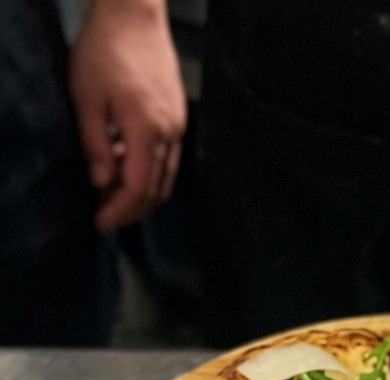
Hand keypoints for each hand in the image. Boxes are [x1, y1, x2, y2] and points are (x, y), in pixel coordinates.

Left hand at [69, 0, 186, 232]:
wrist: (134, 14)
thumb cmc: (105, 50)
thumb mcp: (86, 97)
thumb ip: (95, 144)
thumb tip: (101, 183)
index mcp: (147, 130)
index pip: (138, 188)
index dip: (119, 212)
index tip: (99, 223)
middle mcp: (169, 134)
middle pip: (156, 191)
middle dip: (130, 210)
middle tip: (104, 216)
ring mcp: (177, 126)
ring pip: (164, 178)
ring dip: (139, 194)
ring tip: (111, 194)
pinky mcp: (177, 118)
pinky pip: (166, 160)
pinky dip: (147, 173)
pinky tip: (124, 164)